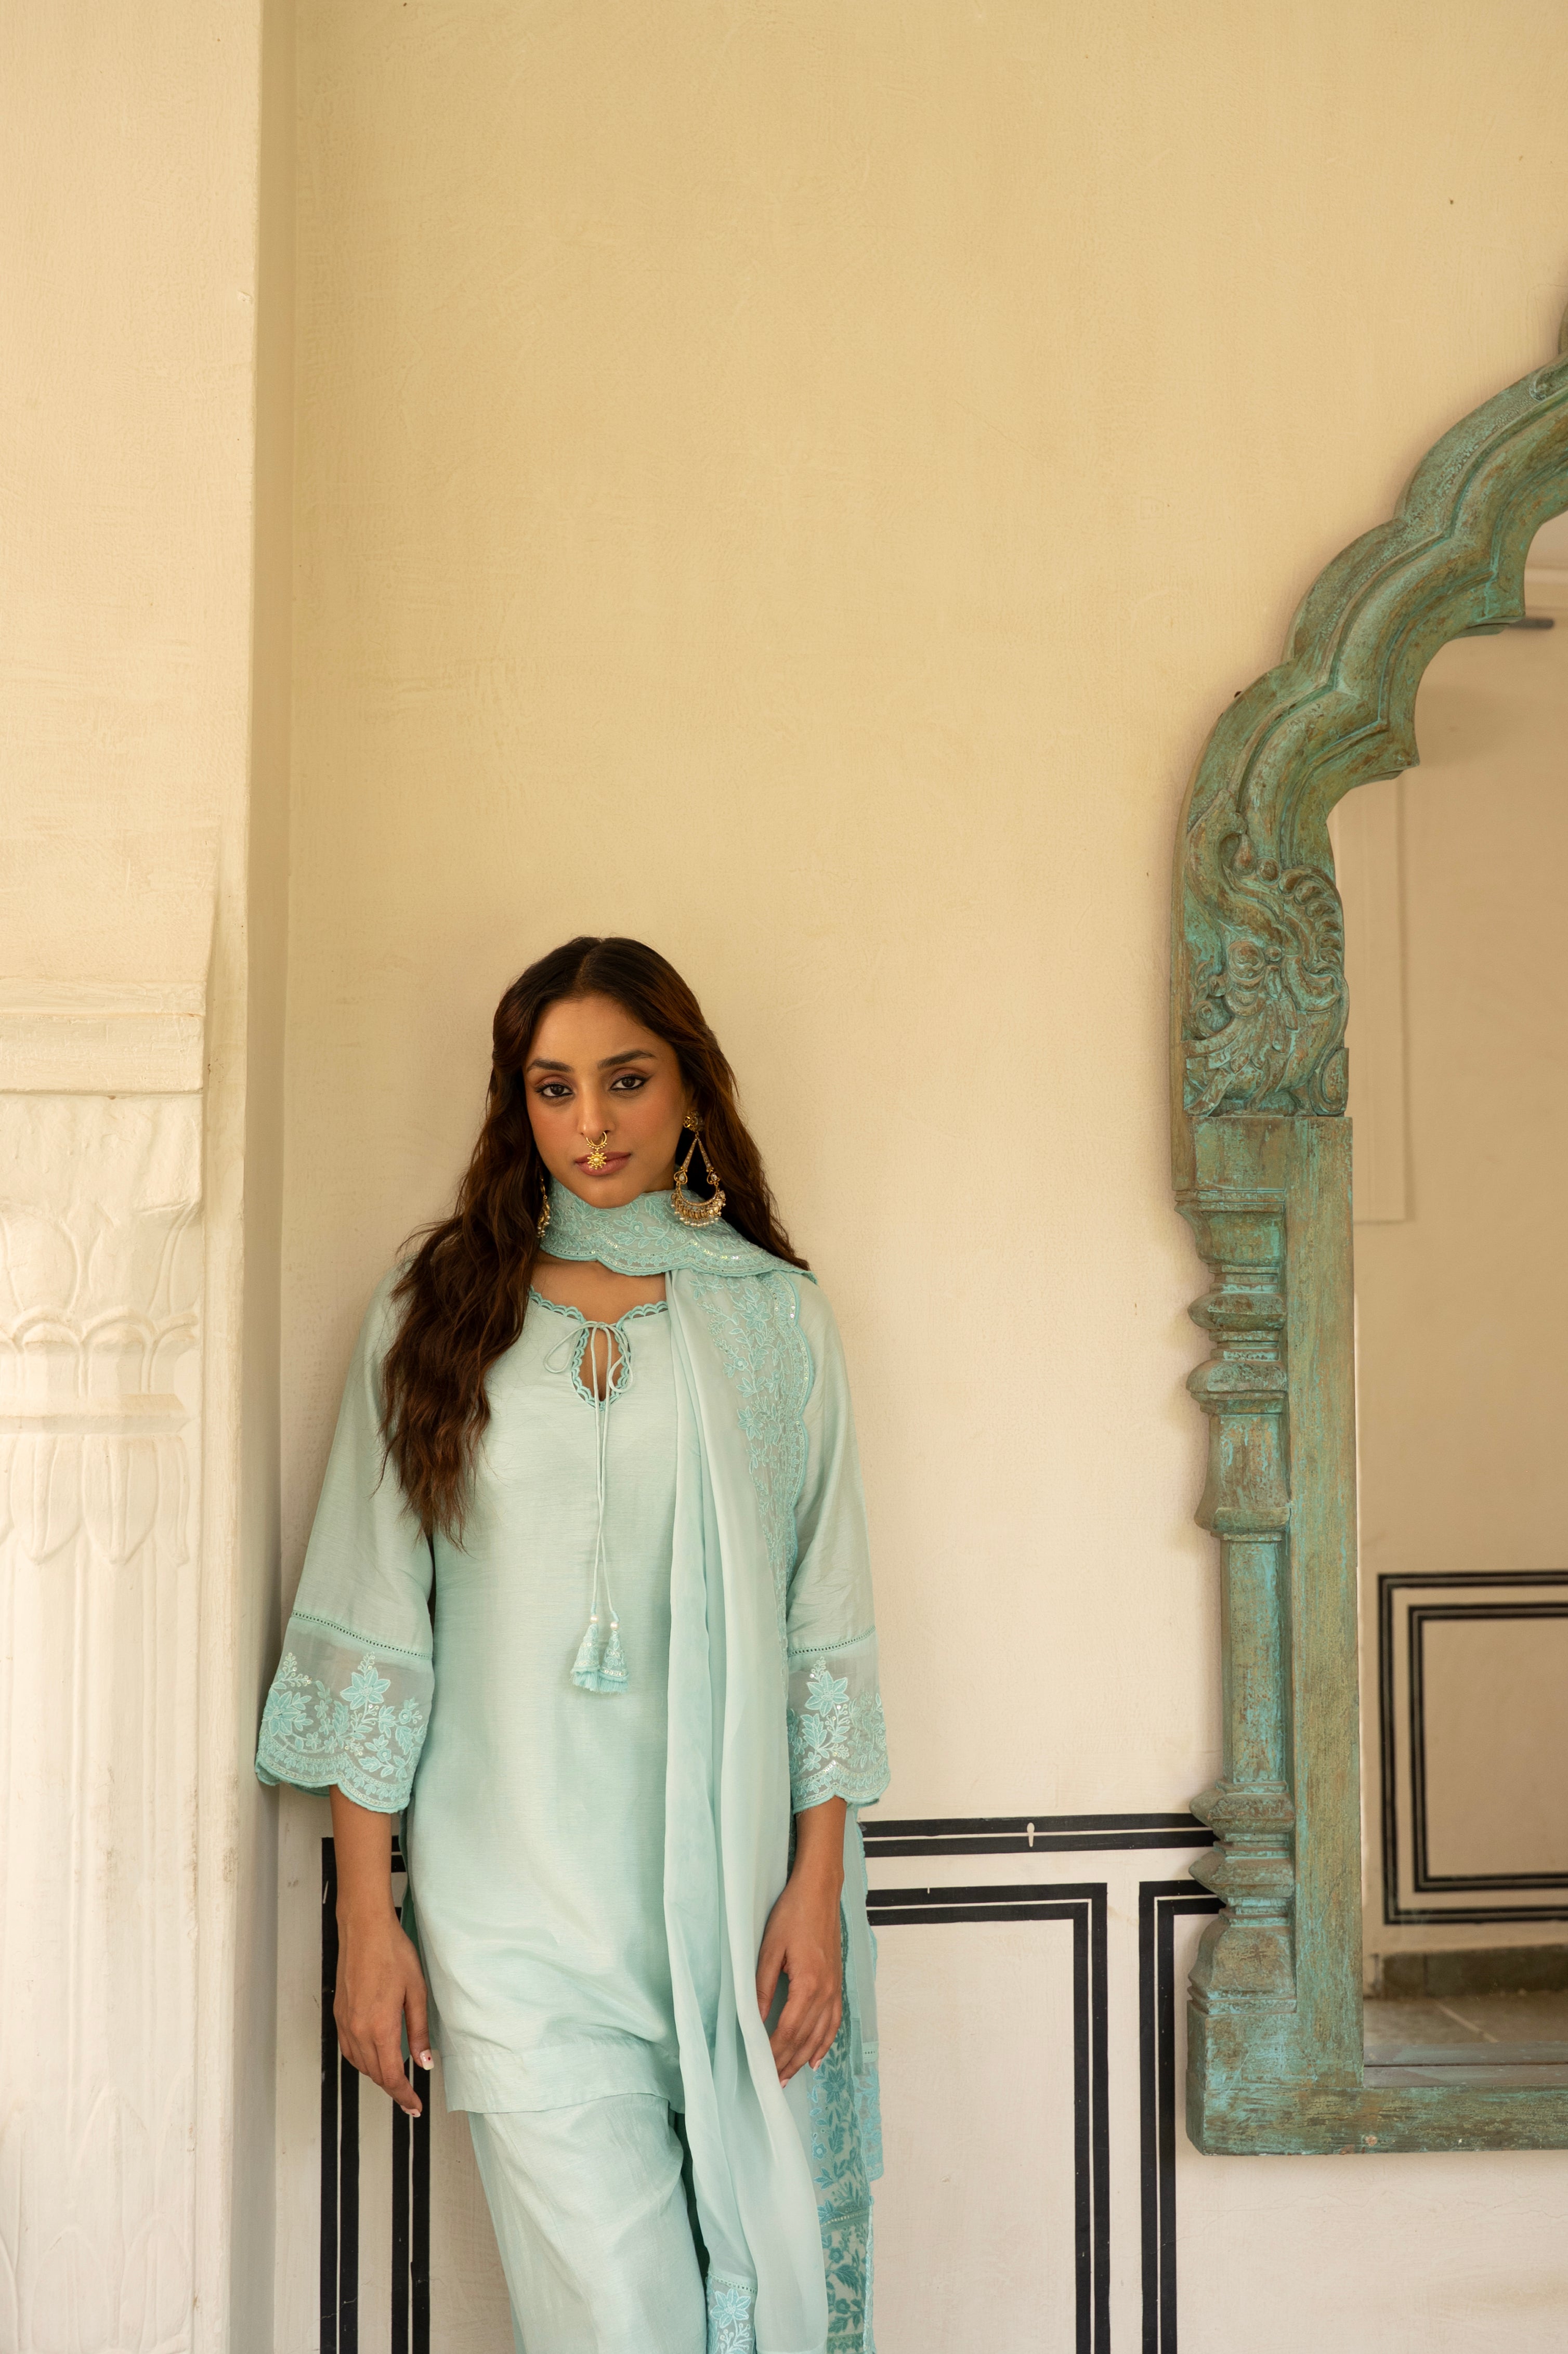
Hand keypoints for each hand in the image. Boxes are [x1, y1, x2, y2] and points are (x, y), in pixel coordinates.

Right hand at [334, 1903, 431, 2117]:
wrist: (364, 1929)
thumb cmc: (393, 1954)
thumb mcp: (417, 1992)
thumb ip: (419, 2031)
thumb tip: (424, 2063)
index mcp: (380, 2027)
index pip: (392, 2076)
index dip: (404, 2096)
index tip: (415, 2107)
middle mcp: (358, 2030)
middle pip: (375, 2074)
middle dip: (393, 2090)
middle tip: (410, 2099)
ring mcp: (345, 2022)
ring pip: (360, 2064)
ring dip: (377, 2075)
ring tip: (396, 2079)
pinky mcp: (339, 2013)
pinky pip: (348, 2049)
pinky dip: (362, 2060)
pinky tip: (374, 2056)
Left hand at [756, 1797, 847, 2084]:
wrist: (820, 1891)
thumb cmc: (792, 1914)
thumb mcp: (769, 1948)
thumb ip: (761, 1986)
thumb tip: (754, 2019)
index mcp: (808, 1984)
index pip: (788, 2031)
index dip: (774, 2053)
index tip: (761, 2069)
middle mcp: (826, 1992)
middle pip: (806, 2039)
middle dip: (788, 2063)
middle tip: (771, 2082)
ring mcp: (835, 1988)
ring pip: (821, 2035)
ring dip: (805, 2058)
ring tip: (789, 2076)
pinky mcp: (838, 1983)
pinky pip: (834, 2021)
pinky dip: (825, 2043)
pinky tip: (816, 2057)